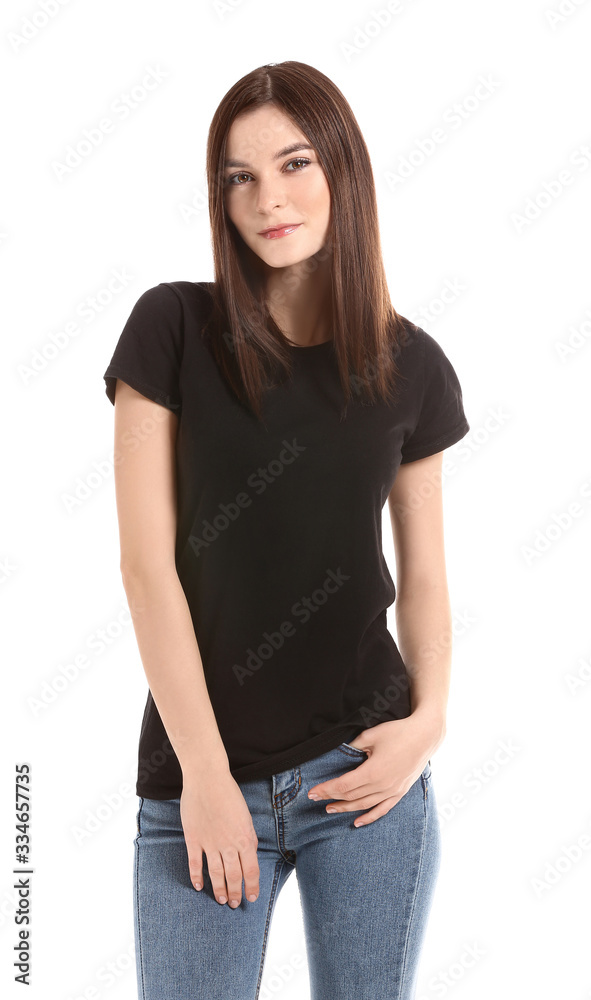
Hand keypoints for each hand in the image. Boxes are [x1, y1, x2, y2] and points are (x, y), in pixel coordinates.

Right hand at [180, 770, 259, 906]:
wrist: (207, 778)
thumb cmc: (229, 793)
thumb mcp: (246, 816)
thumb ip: (247, 837)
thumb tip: (249, 853)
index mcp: (245, 838)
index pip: (251, 870)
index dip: (252, 886)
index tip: (252, 897)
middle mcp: (228, 844)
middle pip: (233, 876)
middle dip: (235, 892)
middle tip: (234, 904)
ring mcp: (210, 843)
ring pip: (216, 873)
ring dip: (219, 889)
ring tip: (221, 900)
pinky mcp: (193, 838)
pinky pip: (195, 863)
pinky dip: (196, 876)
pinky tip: (198, 887)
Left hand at [307, 711, 444, 826]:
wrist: (425, 736)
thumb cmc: (398, 732)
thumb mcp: (371, 735)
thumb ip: (354, 746)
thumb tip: (341, 753)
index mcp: (372, 772)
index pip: (343, 786)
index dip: (326, 790)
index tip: (312, 792)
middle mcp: (382, 786)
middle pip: (351, 796)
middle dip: (331, 797)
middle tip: (315, 799)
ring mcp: (392, 791)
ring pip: (364, 805)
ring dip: (345, 808)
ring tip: (330, 809)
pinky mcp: (400, 792)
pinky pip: (382, 809)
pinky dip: (369, 817)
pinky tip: (358, 822)